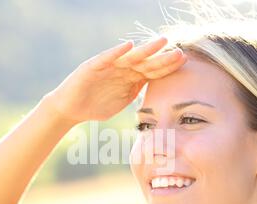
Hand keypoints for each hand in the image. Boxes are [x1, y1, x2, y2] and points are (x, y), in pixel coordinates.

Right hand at [47, 36, 186, 122]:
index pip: (153, 71)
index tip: (185, 62)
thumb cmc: (96, 106)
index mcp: (131, 78)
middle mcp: (122, 69)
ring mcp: (108, 66)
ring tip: (161, 42)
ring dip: (146, 50)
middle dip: (163, 58)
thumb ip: (136, 96)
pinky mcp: (93, 66)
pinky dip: (117, 52)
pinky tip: (128, 46)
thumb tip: (156, 101)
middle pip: (146, 62)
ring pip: (130, 57)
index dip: (167, 67)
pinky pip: (107, 57)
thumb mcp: (121, 102)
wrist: (71, 109)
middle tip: (180, 53)